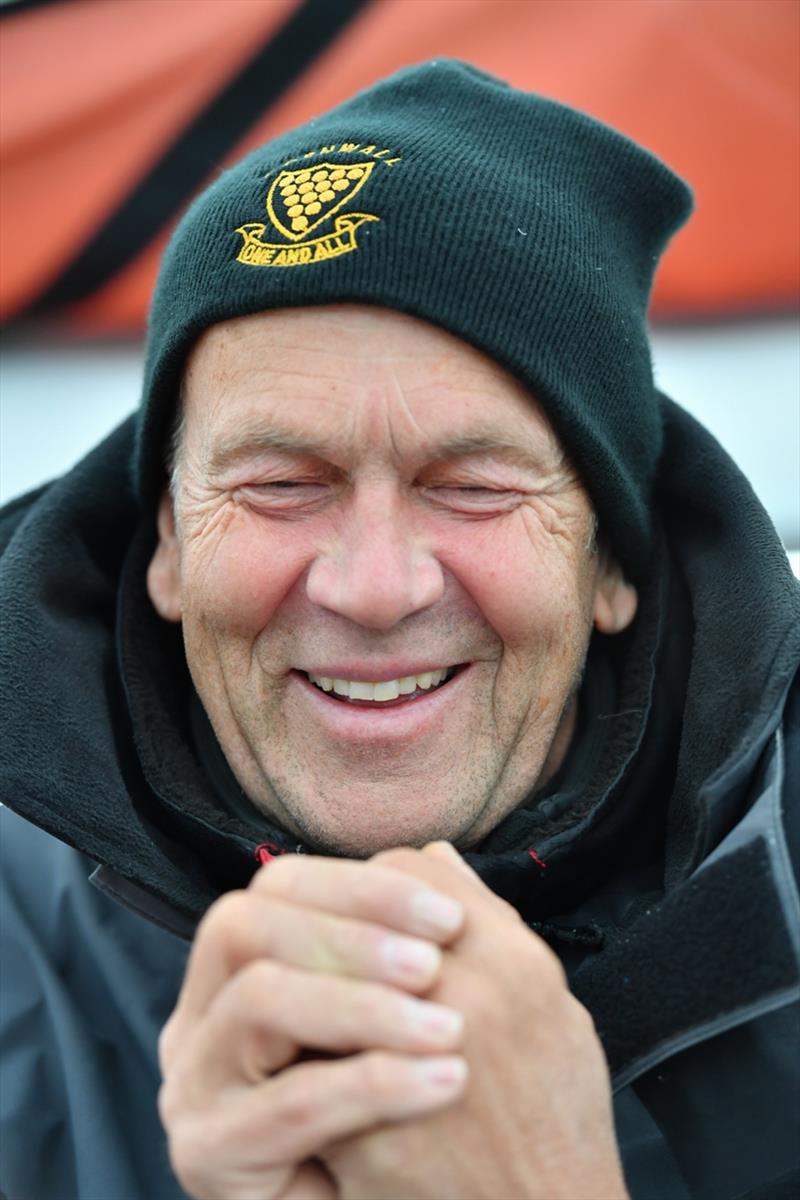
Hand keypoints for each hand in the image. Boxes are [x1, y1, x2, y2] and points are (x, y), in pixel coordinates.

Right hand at [157, 856, 468, 1199]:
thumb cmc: (401, 1118)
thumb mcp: (402, 1014)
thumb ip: (409, 939)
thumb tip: (439, 854)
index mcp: (241, 967)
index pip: (280, 885)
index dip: (363, 887)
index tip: (451, 918)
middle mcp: (200, 1013)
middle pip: (246, 924)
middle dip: (349, 935)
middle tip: (437, 963)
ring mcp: (192, 1080)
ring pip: (258, 999)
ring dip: (361, 1005)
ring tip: (449, 1029)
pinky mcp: (205, 1151)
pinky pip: (288, 1101)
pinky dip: (373, 1083)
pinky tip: (445, 1082)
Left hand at [322, 844, 627, 1199]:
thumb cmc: (554, 1115)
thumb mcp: (550, 1003)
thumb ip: (493, 921)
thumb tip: (436, 856)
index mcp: (509, 961)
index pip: (408, 870)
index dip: (381, 885)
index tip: (375, 912)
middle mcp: (460, 998)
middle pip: (356, 917)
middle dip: (337, 925)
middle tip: (330, 948)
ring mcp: (405, 1062)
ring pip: (317, 981)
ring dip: (312, 985)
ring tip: (314, 1006)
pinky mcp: (365, 1129)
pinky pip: (302, 1065)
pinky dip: (301, 1058)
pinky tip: (308, 1064)